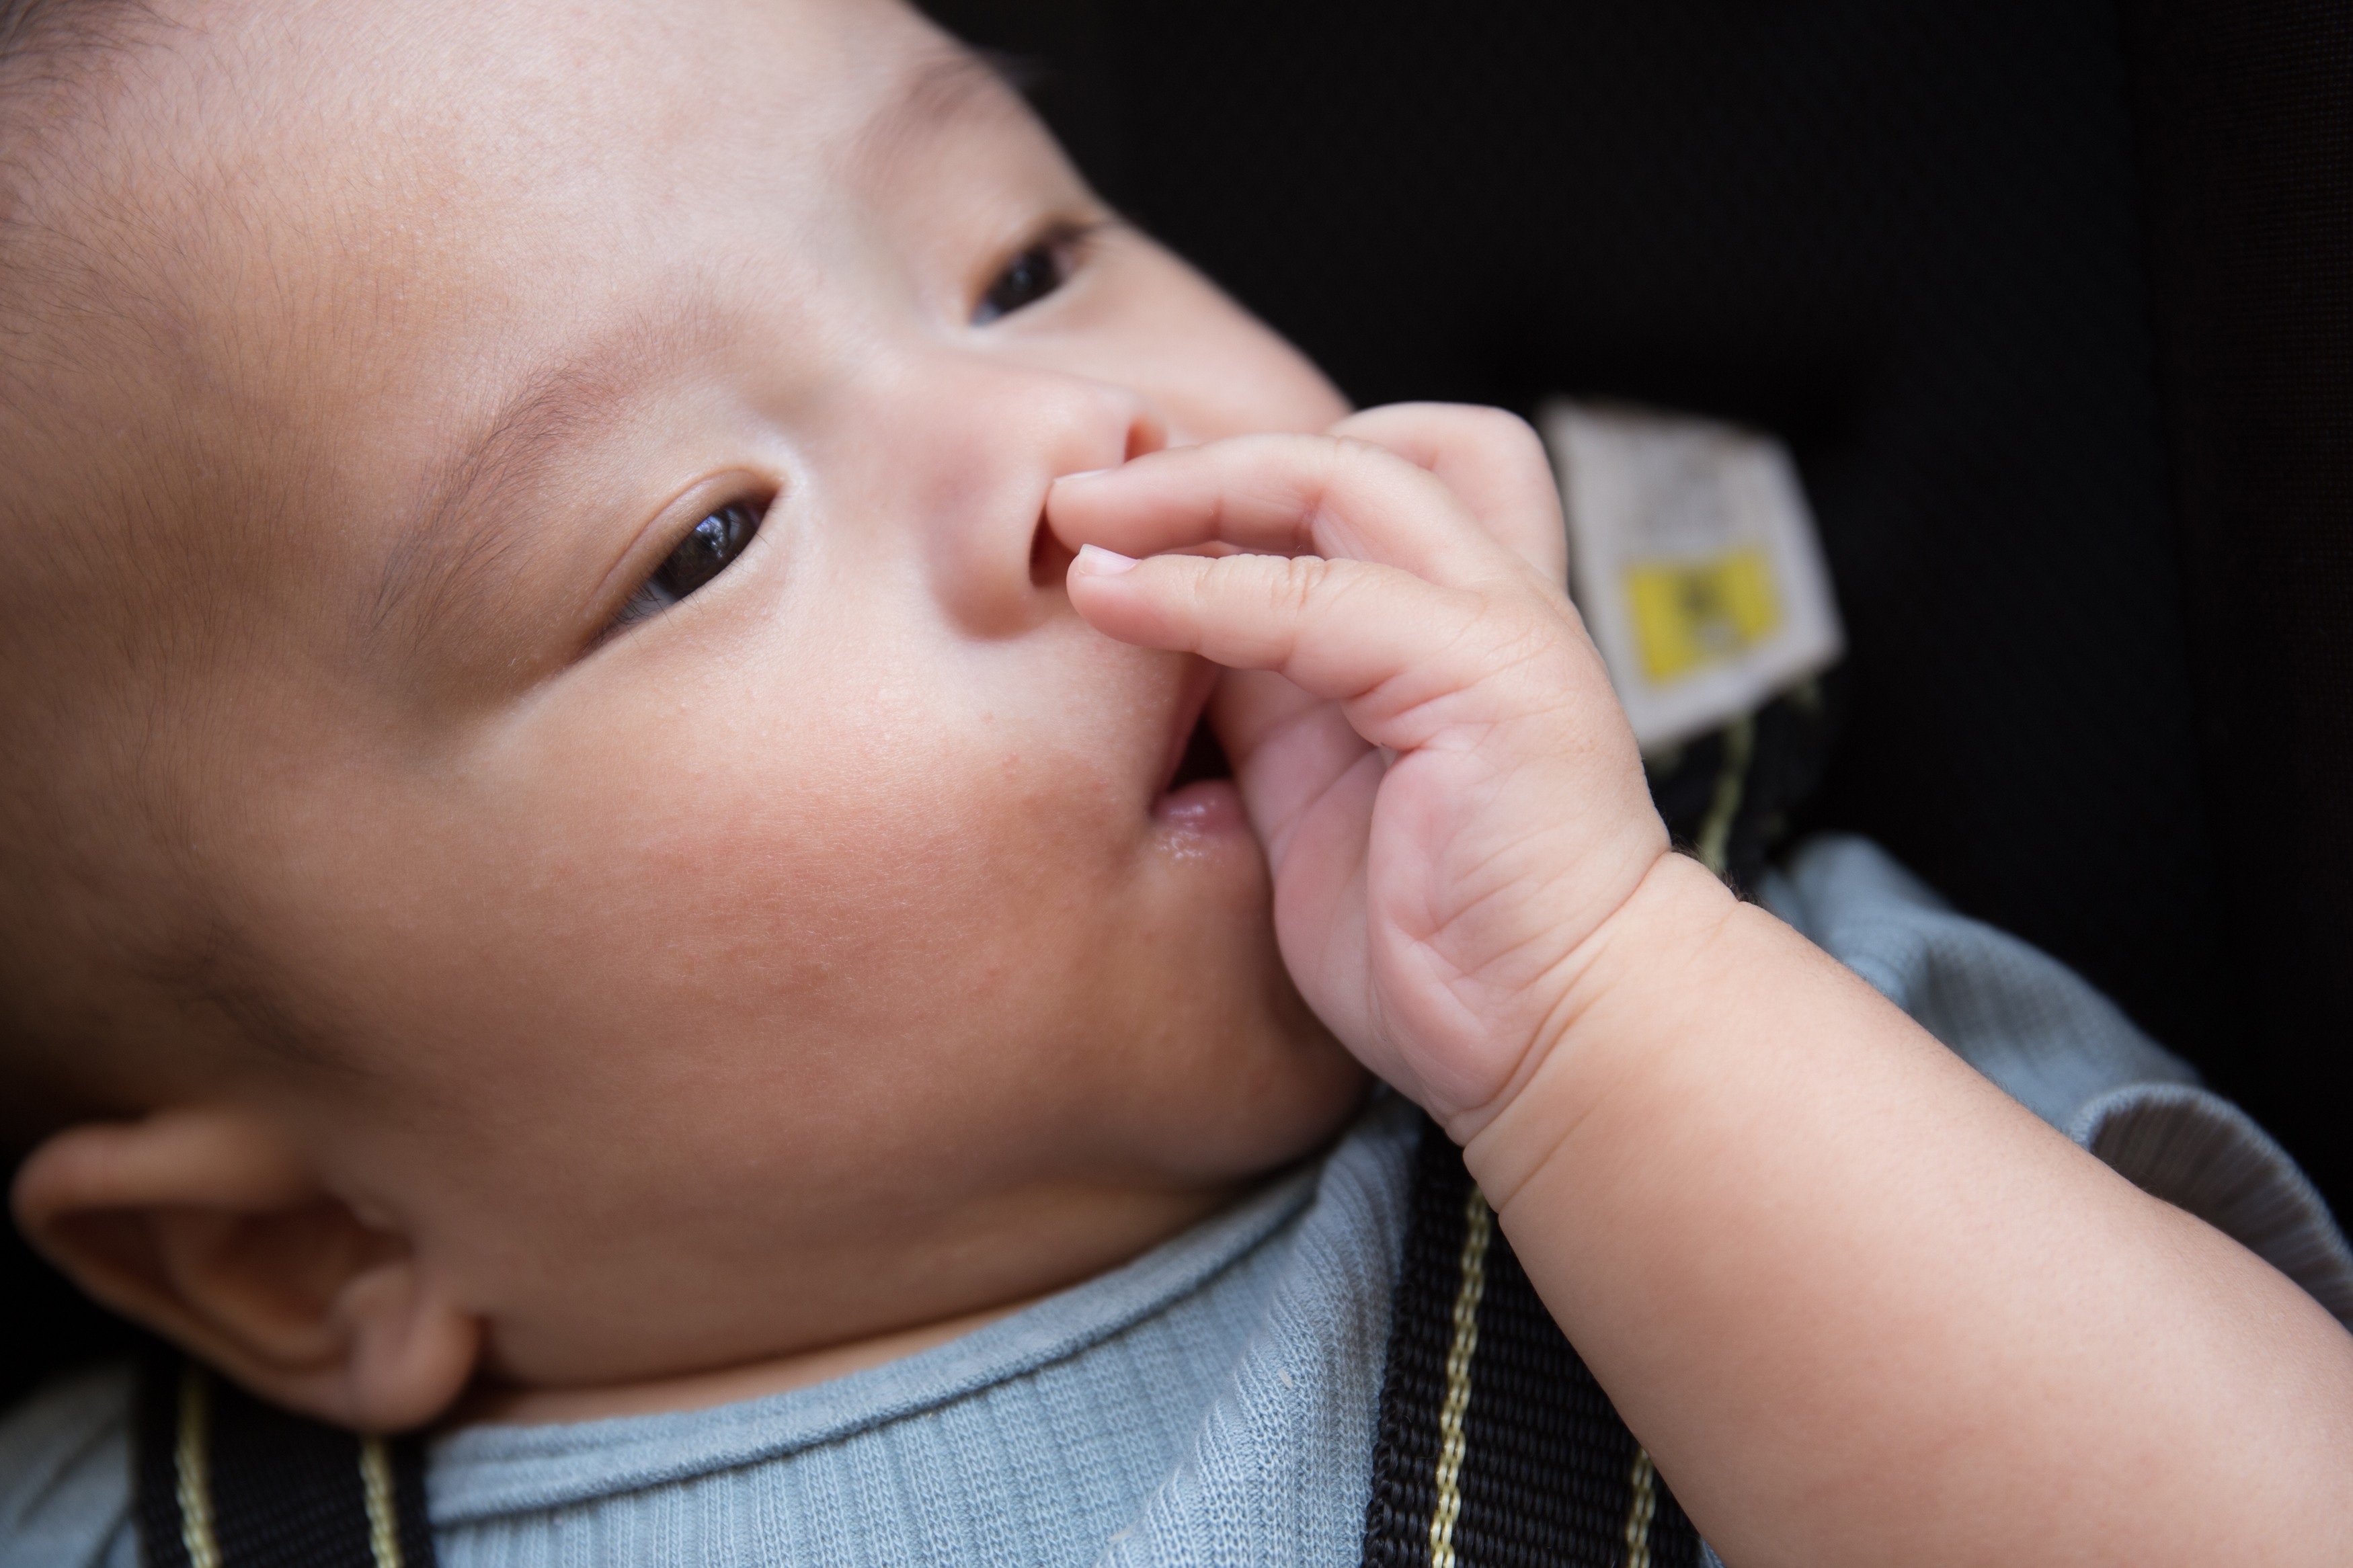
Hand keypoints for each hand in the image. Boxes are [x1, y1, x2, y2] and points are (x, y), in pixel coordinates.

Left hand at [1050, 405, 1669, 1128]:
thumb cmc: (1443, 947)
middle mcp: (1489, 599)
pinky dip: (1198, 591)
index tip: (1115, 525)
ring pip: (1336, 483)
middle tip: (1076, 495)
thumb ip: (1262, 700)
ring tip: (1079, 522)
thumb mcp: (1313, 794)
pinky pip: (1315, 602)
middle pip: (1349, 453)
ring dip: (1188, 495)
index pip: (1361, 480)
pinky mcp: (1483, 675)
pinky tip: (1111, 601)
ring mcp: (1498, 626)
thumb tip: (1156, 635)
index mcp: (1453, 624)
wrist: (1561, 1038)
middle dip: (1199, 462)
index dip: (1237, 481)